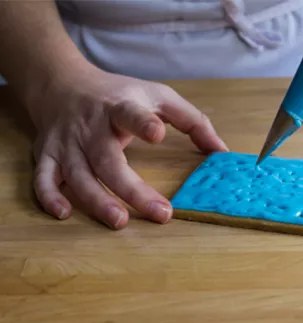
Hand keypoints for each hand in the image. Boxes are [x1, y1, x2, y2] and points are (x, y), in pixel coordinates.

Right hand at [30, 66, 227, 229]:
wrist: (62, 84)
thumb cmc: (118, 93)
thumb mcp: (158, 95)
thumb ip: (191, 120)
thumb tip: (221, 151)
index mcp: (119, 106)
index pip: (130, 113)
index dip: (142, 123)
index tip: (157, 134)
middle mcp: (90, 126)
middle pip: (108, 160)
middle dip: (131, 187)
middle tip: (160, 213)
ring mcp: (66, 143)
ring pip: (78, 175)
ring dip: (96, 200)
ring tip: (119, 221)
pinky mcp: (47, 154)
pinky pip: (43, 178)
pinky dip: (50, 196)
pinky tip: (64, 214)